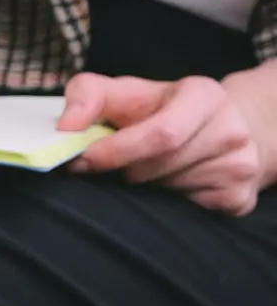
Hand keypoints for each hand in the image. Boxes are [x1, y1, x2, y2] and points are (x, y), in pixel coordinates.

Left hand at [60, 73, 276, 215]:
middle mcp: (230, 130)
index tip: (84, 160)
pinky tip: (171, 184)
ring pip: (167, 192)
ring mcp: (239, 167)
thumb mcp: (126, 93)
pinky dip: (164, 204)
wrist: (226, 128)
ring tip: (148, 169)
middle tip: (117, 165)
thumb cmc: (163, 111)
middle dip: (125, 170)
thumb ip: (88, 96)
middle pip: (157, 168)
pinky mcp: (239, 199)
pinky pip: (184, 212)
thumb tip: (66, 127)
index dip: (116, 152)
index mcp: (203, 96)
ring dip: (142, 186)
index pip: (161, 134)